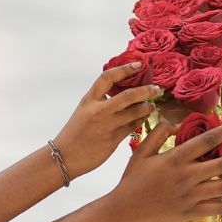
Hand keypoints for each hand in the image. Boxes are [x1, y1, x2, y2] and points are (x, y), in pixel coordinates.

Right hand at [51, 65, 161, 181]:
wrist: (65, 157)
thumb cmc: (73, 134)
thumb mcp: (83, 111)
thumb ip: (99, 102)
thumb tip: (121, 93)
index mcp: (89, 100)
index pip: (107, 78)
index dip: (124, 69)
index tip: (138, 65)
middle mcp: (99, 111)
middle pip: (128, 95)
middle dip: (145, 90)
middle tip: (156, 88)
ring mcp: (107, 125)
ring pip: (134, 112)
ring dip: (147, 107)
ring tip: (152, 105)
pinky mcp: (114, 139)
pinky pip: (133, 126)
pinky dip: (141, 120)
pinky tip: (145, 117)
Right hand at [106, 120, 221, 221]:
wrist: (125, 212)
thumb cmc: (132, 180)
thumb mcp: (141, 153)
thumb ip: (158, 133)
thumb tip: (178, 124)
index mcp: (175, 158)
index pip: (208, 140)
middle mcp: (186, 176)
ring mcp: (190, 196)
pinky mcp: (191, 212)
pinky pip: (218, 206)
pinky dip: (221, 200)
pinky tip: (215, 196)